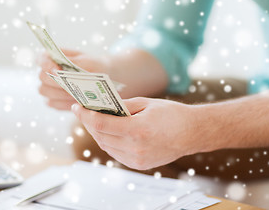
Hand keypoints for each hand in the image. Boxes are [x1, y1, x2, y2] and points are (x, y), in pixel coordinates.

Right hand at [38, 49, 109, 109]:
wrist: (103, 78)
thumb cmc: (94, 66)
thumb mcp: (88, 62)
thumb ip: (73, 64)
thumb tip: (57, 71)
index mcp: (54, 57)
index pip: (41, 58)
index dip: (46, 64)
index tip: (57, 70)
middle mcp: (48, 72)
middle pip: (42, 77)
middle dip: (55, 82)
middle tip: (71, 85)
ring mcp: (48, 87)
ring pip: (45, 91)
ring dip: (60, 93)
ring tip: (76, 94)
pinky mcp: (53, 100)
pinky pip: (53, 104)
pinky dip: (64, 103)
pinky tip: (76, 102)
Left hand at [71, 97, 206, 169]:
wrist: (192, 133)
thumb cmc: (171, 114)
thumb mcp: (145, 103)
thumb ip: (122, 106)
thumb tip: (102, 106)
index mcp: (138, 130)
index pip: (101, 124)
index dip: (85, 115)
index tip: (76, 107)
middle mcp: (136, 148)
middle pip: (100, 136)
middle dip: (89, 123)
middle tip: (83, 112)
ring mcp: (137, 159)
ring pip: (106, 146)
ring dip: (97, 133)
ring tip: (94, 121)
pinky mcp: (139, 165)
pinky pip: (115, 153)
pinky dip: (108, 142)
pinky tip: (108, 132)